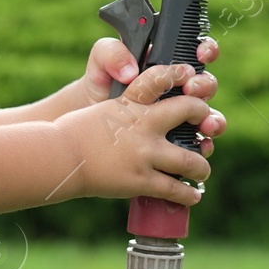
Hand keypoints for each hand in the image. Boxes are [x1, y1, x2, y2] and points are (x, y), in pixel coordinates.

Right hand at [57, 63, 213, 205]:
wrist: (61, 157)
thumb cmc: (76, 132)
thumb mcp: (103, 109)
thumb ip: (125, 106)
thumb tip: (141, 109)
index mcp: (131, 101)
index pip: (160, 77)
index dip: (178, 73)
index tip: (188, 74)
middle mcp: (143, 124)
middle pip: (188, 110)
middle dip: (204, 115)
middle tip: (207, 123)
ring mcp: (145, 153)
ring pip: (190, 159)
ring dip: (201, 166)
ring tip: (202, 169)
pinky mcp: (141, 179)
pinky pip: (174, 188)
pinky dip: (188, 194)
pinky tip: (194, 195)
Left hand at [78, 36, 225, 153]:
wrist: (87, 119)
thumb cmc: (99, 86)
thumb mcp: (100, 64)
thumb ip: (113, 53)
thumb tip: (131, 70)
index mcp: (167, 65)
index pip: (197, 52)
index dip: (206, 50)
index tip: (201, 54)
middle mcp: (179, 90)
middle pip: (207, 86)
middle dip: (205, 86)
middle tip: (192, 90)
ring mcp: (181, 117)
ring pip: (210, 116)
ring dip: (214, 120)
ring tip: (206, 125)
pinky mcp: (177, 141)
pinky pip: (200, 143)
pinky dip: (205, 145)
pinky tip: (201, 147)